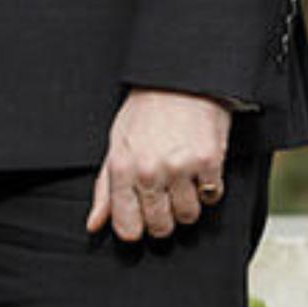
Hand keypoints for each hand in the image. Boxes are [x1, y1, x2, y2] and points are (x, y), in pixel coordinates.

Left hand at [85, 88, 231, 241]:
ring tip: (184, 177)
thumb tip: (94, 224)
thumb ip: (105, 189)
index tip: (143, 217)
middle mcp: (149, 171)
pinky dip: (209, 187)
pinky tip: (200, 168)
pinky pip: (212, 197)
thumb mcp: (116, 144)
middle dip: (165, 217)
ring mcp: (180, 167)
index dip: (137, 228)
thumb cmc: (146, 109)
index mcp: (122, 169)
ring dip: (189, 202)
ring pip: (189, 216)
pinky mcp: (208, 161)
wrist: (180, 77)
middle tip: (166, 195)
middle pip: (160, 227)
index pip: (127, 228)